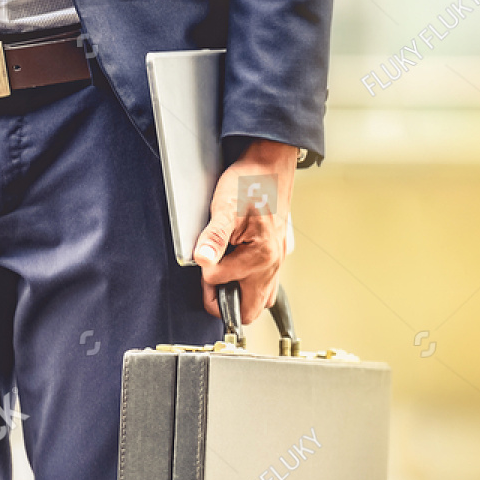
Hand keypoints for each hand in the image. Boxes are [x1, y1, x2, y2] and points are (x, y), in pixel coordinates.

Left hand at [194, 139, 298, 324]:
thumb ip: (213, 237)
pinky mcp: (277, 259)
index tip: (203, 258)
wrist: (269, 168)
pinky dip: (249, 284)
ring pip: (260, 301)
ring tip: (224, 274)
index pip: (222, 284)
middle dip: (226, 302)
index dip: (205, 275)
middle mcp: (272, 267)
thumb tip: (202, 260)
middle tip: (211, 282)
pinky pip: (266, 287)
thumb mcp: (225, 207)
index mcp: (261, 257)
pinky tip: (237, 266)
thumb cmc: (249, 184)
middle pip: (250, 311)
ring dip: (240, 295)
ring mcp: (277, 265)